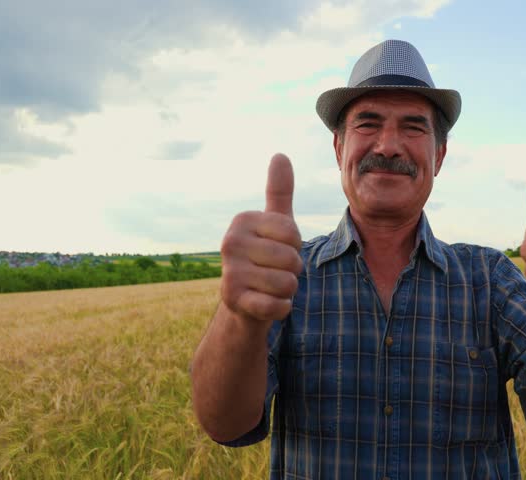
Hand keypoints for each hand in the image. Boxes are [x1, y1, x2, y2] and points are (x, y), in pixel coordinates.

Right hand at [219, 153, 302, 322]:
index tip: (278, 249)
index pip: (293, 233)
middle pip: (291, 259)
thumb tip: (280, 154)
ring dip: (287, 291)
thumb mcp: (274, 224)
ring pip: (287, 283)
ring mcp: (229, 271)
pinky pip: (277, 305)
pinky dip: (281, 308)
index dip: (295, 246)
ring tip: (270, 287)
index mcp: (243, 220)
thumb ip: (279, 191)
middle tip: (274, 272)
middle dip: (292, 271)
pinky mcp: (233, 300)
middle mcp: (230, 242)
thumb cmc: (265, 258)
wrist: (244, 303)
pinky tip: (267, 303)